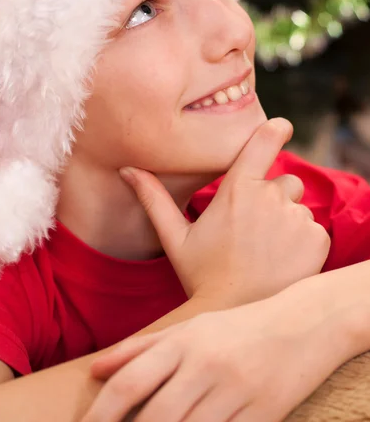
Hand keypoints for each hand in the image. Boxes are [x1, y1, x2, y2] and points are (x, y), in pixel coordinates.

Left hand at [83, 283, 349, 421]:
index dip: (100, 414)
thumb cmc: (239, 326)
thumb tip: (95, 369)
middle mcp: (207, 365)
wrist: (303, 323)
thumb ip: (141, 347)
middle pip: (156, 416)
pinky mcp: (264, 414)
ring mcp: (237, 391)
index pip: (130, 382)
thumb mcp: (190, 327)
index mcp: (185, 341)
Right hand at [120, 118, 329, 306]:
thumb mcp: (176, 237)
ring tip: (265, 251)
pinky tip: (282, 262)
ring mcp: (296, 219)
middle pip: (284, 182)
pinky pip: (314, 229)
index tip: (280, 127)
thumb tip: (127, 169)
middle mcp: (270, 198)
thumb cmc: (203, 276)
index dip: (275, 129)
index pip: (264, 140)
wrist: (235, 317)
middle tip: (252, 230)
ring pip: (299, 207)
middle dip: (273, 198)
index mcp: (237, 190)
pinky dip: (303, 242)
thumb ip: (154, 198)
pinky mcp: (317, 240)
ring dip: (287, 222)